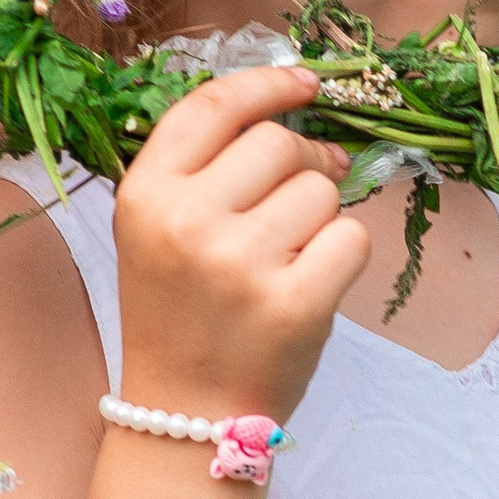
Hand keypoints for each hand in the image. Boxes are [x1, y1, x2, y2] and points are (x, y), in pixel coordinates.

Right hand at [112, 64, 367, 424]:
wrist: (185, 414)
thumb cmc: (182, 314)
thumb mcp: (160, 230)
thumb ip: (207, 168)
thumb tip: (300, 115)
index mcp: (145, 194)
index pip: (213, 105)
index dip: (267, 84)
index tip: (304, 84)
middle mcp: (187, 222)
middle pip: (279, 143)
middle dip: (305, 161)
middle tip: (301, 197)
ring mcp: (241, 264)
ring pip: (321, 190)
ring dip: (320, 216)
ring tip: (288, 257)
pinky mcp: (294, 304)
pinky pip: (352, 237)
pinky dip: (344, 255)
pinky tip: (311, 282)